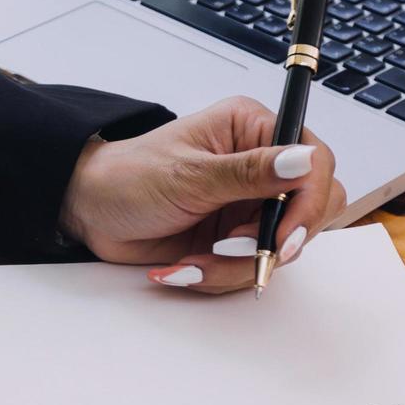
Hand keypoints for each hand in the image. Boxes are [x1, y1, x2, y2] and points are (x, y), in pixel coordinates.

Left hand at [58, 96, 346, 292]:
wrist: (90, 212)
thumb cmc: (127, 177)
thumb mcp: (189, 174)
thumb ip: (250, 172)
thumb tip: (302, 160)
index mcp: (253, 129)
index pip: (314, 162)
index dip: (308, 204)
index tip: (284, 237)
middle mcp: (259, 165)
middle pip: (309, 210)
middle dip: (274, 241)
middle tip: (234, 251)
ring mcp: (249, 204)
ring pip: (281, 247)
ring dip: (238, 265)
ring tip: (195, 260)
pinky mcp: (236, 237)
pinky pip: (252, 266)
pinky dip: (220, 275)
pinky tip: (185, 264)